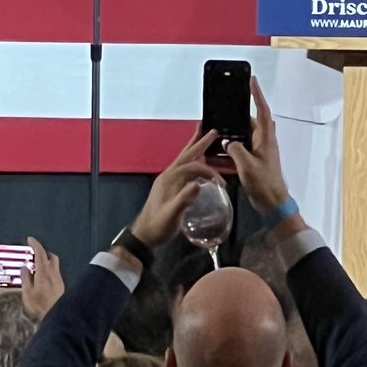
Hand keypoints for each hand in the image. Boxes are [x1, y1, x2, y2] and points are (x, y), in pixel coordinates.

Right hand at [21, 236, 64, 319]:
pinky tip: (42, 278)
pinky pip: (55, 272)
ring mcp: (59, 279)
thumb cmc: (40, 305)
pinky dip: (48, 270)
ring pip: (54, 264)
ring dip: (46, 261)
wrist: (57, 316)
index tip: (30, 239)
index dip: (35, 244)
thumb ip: (25, 278)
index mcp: (44, 272)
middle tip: (33, 254)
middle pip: (50, 256)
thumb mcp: (27, 293)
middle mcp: (54, 273)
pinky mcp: (61, 285)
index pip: (40, 253)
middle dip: (42, 252)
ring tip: (36, 267)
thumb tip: (24, 267)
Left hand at [131, 130, 219, 249]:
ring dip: (194, 148)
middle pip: (187, 155)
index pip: (193, 167)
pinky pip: (183, 168)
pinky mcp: (168, 186)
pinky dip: (192, 161)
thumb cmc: (159, 225)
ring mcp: (167, 180)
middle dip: (200, 143)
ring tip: (203, 136)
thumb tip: (198, 184)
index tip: (221, 183)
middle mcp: (168, 175)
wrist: (145, 235)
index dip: (208, 172)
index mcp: (169, 179)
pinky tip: (197, 163)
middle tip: (213, 131)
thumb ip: (184, 199)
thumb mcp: (172, 214)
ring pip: (183, 159)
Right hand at [226, 77, 288, 212]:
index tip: (252, 81)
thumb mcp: (247, 164)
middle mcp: (263, 142)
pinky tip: (216, 155)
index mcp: (266, 138)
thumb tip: (228, 142)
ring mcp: (259, 152)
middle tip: (223, 112)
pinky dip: (228, 152)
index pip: (263, 110)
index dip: (257, 94)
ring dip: (229, 137)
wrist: (272, 203)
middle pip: (248, 123)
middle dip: (235, 119)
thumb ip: (235, 149)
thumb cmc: (265, 183)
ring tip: (215, 134)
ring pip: (242, 138)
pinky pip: (239, 152)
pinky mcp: (253, 162)